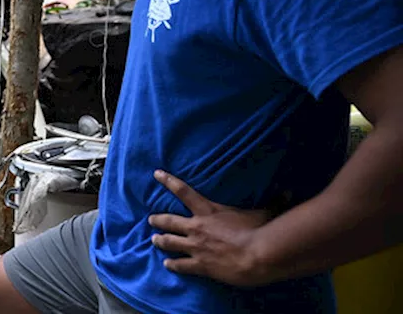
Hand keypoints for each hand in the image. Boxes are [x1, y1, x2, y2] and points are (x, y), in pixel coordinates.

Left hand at [148, 170, 275, 286]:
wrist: (256, 256)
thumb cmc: (260, 232)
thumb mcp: (265, 213)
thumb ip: (274, 203)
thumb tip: (288, 192)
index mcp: (209, 211)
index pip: (183, 191)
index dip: (168, 181)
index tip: (156, 174)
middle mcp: (197, 227)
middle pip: (170, 220)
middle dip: (159, 219)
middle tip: (150, 219)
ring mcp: (196, 247)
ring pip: (170, 242)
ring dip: (161, 241)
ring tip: (154, 240)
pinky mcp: (200, 265)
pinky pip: (182, 265)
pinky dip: (173, 265)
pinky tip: (167, 265)